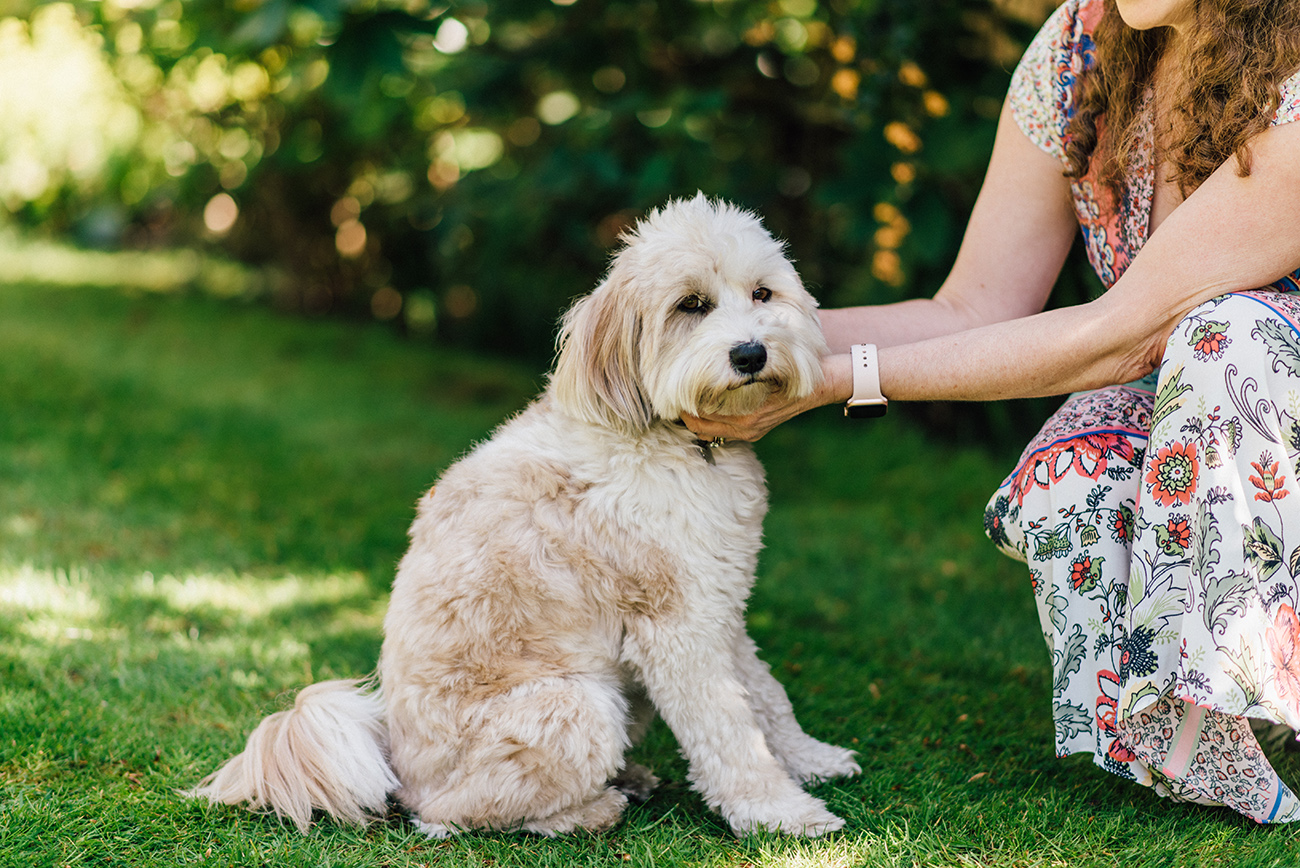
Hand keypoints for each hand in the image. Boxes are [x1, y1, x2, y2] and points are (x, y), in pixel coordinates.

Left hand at [681, 353, 851, 441]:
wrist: (824, 382)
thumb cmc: (795, 367)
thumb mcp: (765, 363)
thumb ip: (740, 366)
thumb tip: (714, 359)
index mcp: (745, 418)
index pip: (699, 420)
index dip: (683, 406)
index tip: (675, 390)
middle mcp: (746, 428)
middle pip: (700, 428)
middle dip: (687, 413)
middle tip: (676, 393)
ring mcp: (752, 431)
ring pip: (710, 430)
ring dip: (699, 416)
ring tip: (690, 397)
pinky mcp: (757, 429)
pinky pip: (724, 430)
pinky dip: (714, 419)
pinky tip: (712, 402)